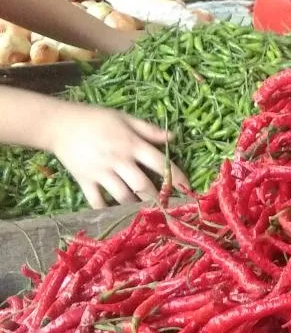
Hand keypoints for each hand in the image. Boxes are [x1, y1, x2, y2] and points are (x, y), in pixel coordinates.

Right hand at [44, 103, 188, 209]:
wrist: (60, 125)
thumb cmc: (96, 119)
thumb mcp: (125, 118)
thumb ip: (149, 130)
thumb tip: (173, 138)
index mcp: (131, 144)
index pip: (159, 163)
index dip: (175, 176)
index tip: (187, 188)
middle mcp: (118, 160)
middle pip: (143, 185)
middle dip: (157, 198)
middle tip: (167, 205)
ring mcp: (100, 172)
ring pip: (123, 196)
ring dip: (136, 205)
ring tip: (145, 210)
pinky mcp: (85, 181)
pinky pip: (97, 201)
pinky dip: (107, 209)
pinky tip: (116, 214)